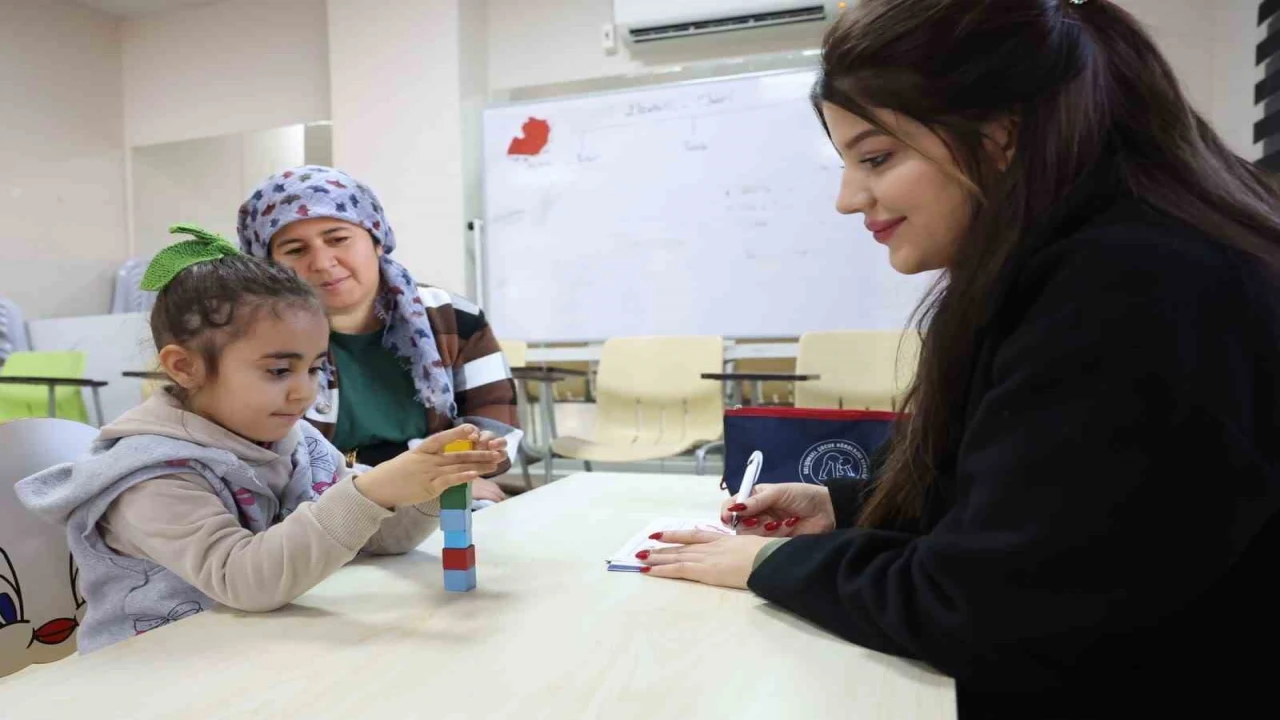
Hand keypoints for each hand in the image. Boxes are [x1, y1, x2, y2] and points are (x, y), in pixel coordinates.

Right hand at [354, 425, 503, 508]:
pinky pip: (449, 481)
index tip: (473, 429)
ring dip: (478, 465)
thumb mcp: (412, 458)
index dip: (457, 433)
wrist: (378, 487)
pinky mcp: (429, 488)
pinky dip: (462, 477)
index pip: (442, 438)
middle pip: (458, 454)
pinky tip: (474, 475)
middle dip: (480, 453)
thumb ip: (431, 456)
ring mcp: (429, 473)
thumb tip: (449, 455)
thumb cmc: (396, 472)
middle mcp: (428, 459)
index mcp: (422, 449)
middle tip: (497, 451)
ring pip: (458, 467)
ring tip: (494, 463)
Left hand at [637, 530, 774, 588]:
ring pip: (677, 556)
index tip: (664, 534)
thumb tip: (753, 554)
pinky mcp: (705, 570)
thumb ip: (750, 550)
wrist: (772, 559)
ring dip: (657, 558)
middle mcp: (713, 546)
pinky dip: (662, 570)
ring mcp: (708, 557)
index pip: (696, 535)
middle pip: (683, 546)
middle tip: (645, 548)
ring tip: (641, 558)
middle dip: (663, 548)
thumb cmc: (772, 555)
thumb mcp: (760, 547)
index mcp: (726, 540)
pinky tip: (649, 570)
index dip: (678, 535)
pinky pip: (678, 569)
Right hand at [721, 483, 835, 537]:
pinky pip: (763, 543)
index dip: (728, 511)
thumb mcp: (778, 492)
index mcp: (754, 497)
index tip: (729, 517)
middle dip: (748, 523)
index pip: (733, 505)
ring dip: (763, 529)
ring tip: (780, 523)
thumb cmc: (802, 495)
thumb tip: (736, 508)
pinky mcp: (774, 541)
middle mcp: (756, 513)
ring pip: (750, 535)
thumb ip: (757, 500)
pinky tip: (787, 528)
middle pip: (738, 523)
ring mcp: (765, 529)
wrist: (826, 511)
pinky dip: (773, 536)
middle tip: (762, 520)